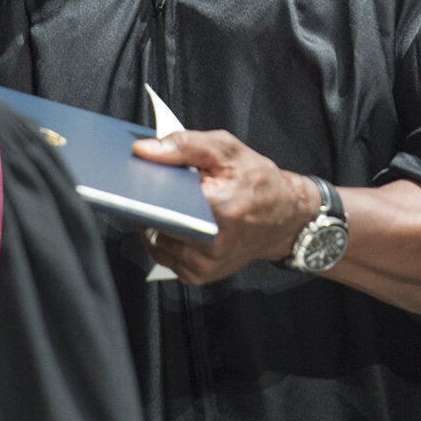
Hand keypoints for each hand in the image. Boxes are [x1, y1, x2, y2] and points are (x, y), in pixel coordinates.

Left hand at [134, 130, 317, 284]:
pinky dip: (165, 237)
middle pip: (155, 222)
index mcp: (219, 209)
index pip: (164, 202)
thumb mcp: (226, 149)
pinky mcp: (199, 276)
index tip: (135, 179)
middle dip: (149, 203)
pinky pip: (164, 255)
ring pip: (154, 240)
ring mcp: (204, 265)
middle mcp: (211, 244)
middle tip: (153, 187)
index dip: (145, 189)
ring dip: (156, 221)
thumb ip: (183, 145)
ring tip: (171, 204)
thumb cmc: (257, 180)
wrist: (284, 218)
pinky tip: (178, 221)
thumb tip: (142, 150)